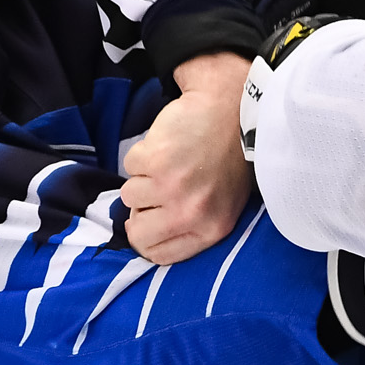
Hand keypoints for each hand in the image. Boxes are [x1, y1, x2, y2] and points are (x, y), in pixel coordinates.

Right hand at [123, 51, 254, 263]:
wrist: (235, 109)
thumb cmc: (230, 156)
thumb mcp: (224, 202)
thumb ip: (191, 224)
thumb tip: (144, 235)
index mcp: (212, 229)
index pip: (159, 255)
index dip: (147, 236)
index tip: (148, 219)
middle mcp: (191, 213)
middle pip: (137, 233)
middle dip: (140, 211)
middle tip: (155, 188)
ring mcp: (171, 187)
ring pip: (129, 196)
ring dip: (143, 176)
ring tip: (168, 161)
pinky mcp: (155, 160)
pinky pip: (129, 165)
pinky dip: (143, 152)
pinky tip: (166, 143)